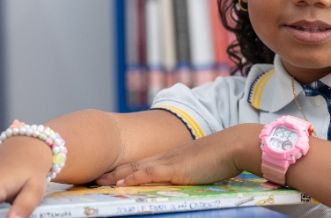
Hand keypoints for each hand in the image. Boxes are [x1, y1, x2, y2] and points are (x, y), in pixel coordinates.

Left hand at [98, 123, 262, 186]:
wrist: (235, 145)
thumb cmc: (224, 156)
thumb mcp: (203, 165)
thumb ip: (192, 172)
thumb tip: (189, 179)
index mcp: (173, 156)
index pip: (143, 163)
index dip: (126, 168)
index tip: (111, 173)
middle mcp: (166, 156)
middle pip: (134, 164)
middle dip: (114, 171)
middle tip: (95, 177)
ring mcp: (169, 161)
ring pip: (135, 168)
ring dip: (116, 176)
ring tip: (98, 181)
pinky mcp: (174, 169)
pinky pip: (147, 174)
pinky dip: (131, 179)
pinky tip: (118, 185)